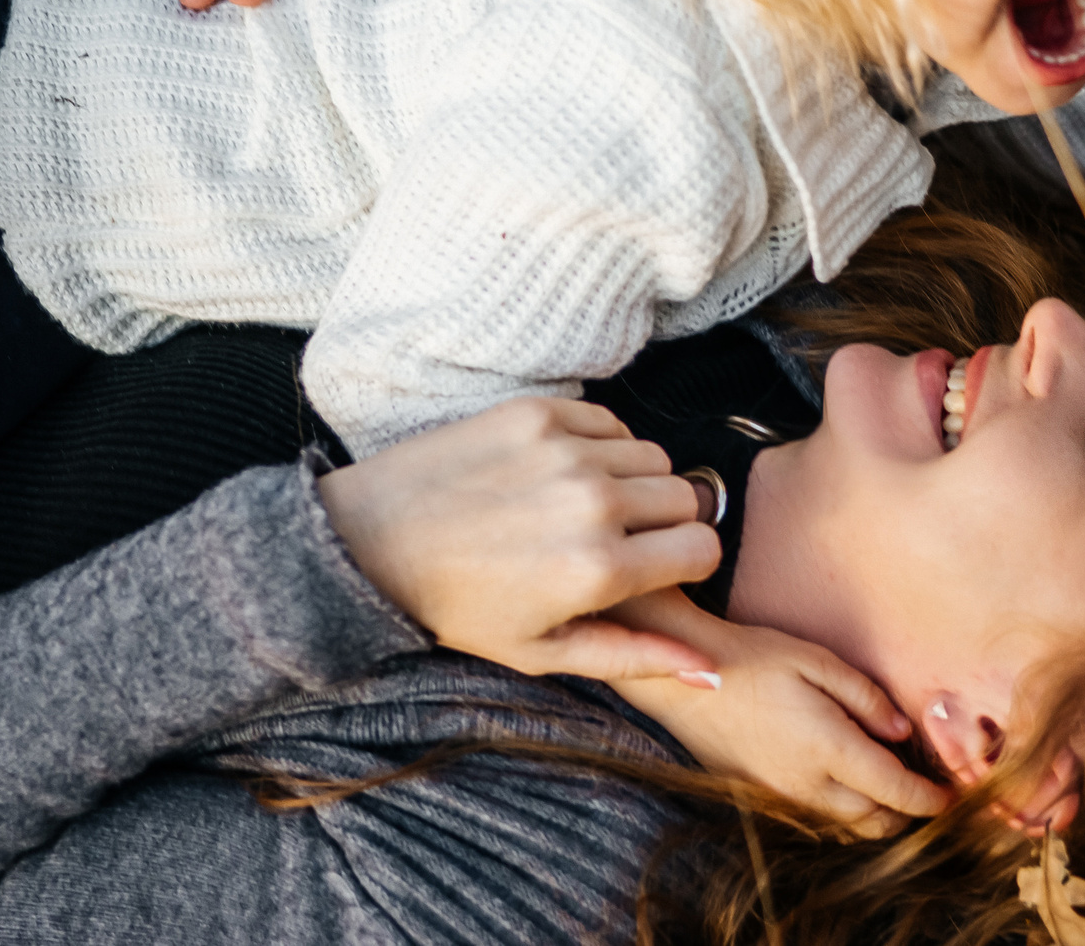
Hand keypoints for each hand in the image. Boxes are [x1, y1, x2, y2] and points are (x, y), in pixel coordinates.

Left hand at [316, 397, 723, 681]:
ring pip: (654, 456)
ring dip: (635, 481)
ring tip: (588, 505)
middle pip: (687, 497)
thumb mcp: (543, 652)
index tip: (654, 567)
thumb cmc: (457, 605)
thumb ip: (635, 658)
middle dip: (666, 522)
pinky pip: (611, 420)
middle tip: (619, 539)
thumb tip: (712, 674)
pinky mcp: (536, 411)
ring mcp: (564, 450)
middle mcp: (593, 502)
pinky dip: (601, 444)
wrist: (372, 540)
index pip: (704, 547)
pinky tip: (563, 471)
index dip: (685, 561)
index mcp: (600, 570)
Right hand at [608, 590, 948, 838]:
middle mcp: (808, 784)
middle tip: (922, 787)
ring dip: (874, 813)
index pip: (898, 793)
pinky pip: (816, 817)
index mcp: (829, 749)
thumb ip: (866, 698)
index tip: (952, 795)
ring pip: (847, 826)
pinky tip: (840, 778)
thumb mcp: (815, 660)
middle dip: (907, 811)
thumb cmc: (751, 659)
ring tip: (885, 783)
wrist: (683, 677)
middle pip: (877, 820)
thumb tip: (902, 732)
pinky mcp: (761, 796)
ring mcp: (782, 796)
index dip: (932, 800)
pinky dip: (841, 810)